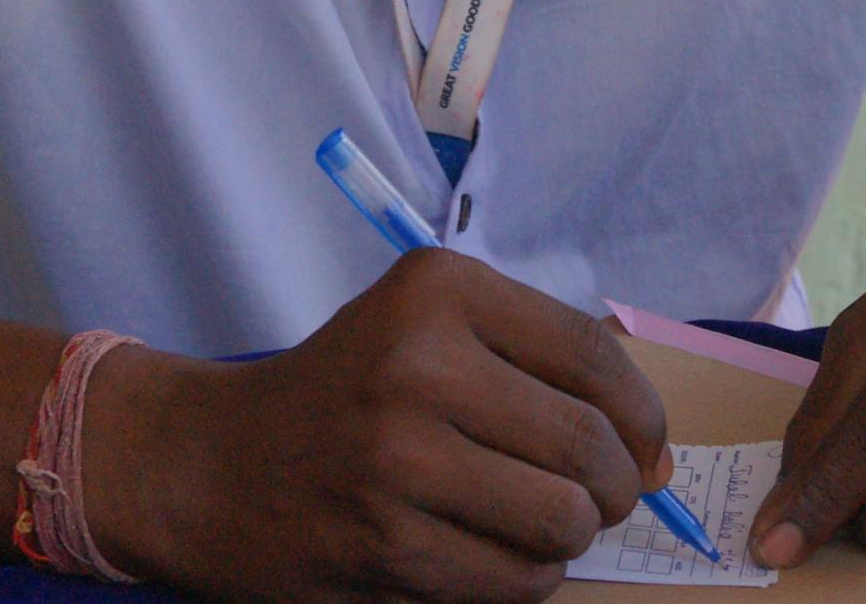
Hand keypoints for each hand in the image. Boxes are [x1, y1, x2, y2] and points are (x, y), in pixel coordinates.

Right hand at [110, 252, 668, 603]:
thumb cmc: (346, 390)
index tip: (648, 446)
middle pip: (588, 445)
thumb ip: (538, 360)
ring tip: (542, 524)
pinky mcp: (386, 545)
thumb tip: (653, 445)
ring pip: (561, 519)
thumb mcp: (429, 326)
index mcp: (439, 290)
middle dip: (617, 486)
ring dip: (572, 536)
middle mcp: (418, 363)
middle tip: (603, 497)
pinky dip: (528, 576)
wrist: (213, 466)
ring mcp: (398, 458)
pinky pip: (515, 579)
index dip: (644, 416)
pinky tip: (497, 553)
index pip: (594, 357)